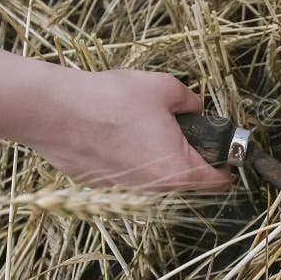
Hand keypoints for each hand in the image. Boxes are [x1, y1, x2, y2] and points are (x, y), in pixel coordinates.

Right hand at [26, 69, 229, 192]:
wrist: (53, 112)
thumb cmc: (112, 100)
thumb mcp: (166, 88)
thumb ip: (191, 101)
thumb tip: (196, 108)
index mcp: (179, 170)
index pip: (218, 183)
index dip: (227, 166)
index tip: (224, 152)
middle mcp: (155, 188)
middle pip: (186, 179)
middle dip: (190, 155)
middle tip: (181, 128)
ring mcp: (125, 190)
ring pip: (155, 176)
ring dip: (157, 155)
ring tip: (142, 124)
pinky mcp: (101, 184)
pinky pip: (127, 173)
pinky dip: (129, 156)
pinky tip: (115, 131)